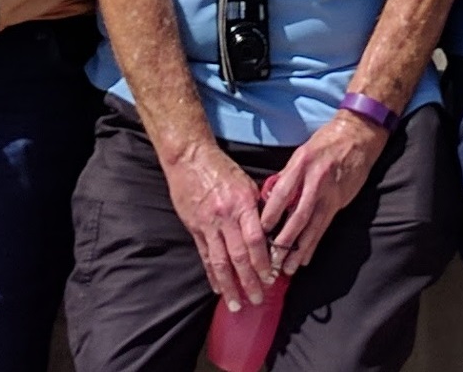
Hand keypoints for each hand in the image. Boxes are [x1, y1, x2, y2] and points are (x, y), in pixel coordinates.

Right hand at [161, 139, 276, 311]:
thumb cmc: (221, 168)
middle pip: (239, 256)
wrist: (189, 158)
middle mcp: (225, 217)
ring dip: (229, 286)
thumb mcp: (246, 183)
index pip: (255, 240)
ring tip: (237, 304)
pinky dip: (212, 275)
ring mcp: (207, 225)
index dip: (263, 261)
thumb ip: (258, 208)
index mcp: (242, 204)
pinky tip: (218, 288)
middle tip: (258, 298)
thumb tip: (273, 230)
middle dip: (250, 280)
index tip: (272, 277)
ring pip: (220, 262)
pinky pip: (204, 257)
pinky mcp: (194, 228)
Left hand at [259, 111, 385, 273]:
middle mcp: (316, 181)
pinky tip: (306, 258)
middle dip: (285, 240)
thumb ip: (286, 176)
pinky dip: (314, 244)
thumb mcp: (301, 153)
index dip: (270, 214)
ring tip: (288, 268)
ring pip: (313, 227)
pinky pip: (324, 227)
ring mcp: (330, 193)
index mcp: (302, 164)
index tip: (259, 231)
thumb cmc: (325, 144)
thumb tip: (268, 198)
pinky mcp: (340, 202)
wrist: (358, 137)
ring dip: (300, 250)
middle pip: (298, 216)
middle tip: (272, 259)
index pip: (282, 193)